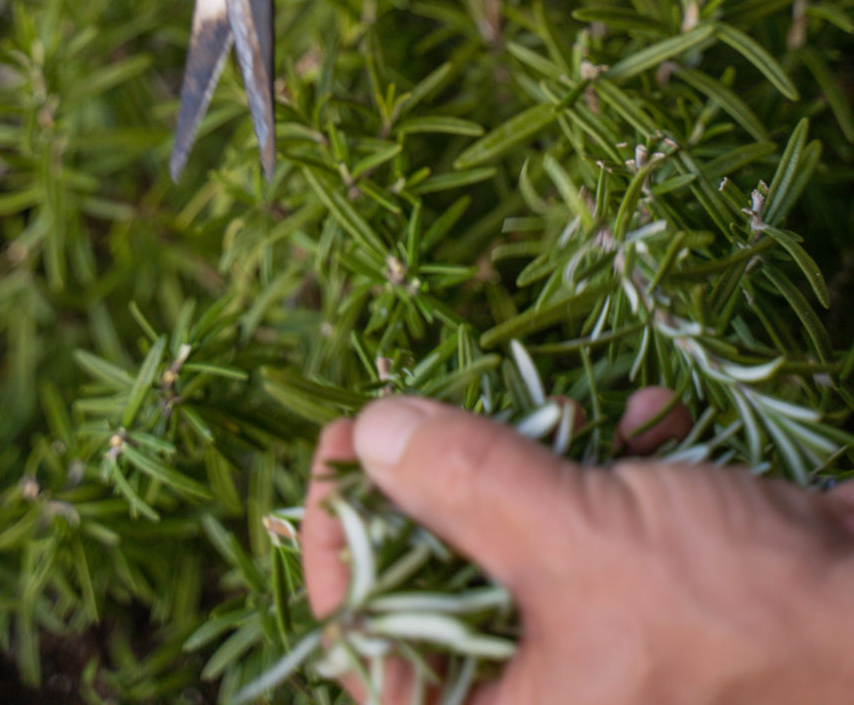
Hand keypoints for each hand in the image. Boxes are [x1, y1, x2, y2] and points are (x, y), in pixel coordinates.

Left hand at [302, 394, 853, 704]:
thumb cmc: (731, 609)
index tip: (344, 443)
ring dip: (539, 462)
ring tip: (572, 414)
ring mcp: (598, 648)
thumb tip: (372, 435)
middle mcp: (545, 695)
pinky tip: (651, 423)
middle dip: (448, 478)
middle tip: (433, 398)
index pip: (368, 652)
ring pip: (515, 537)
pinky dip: (609, 468)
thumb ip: (463, 485)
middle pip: (438, 578)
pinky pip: (591, 525)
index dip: (342, 543)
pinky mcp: (646, 600)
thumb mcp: (578, 540)